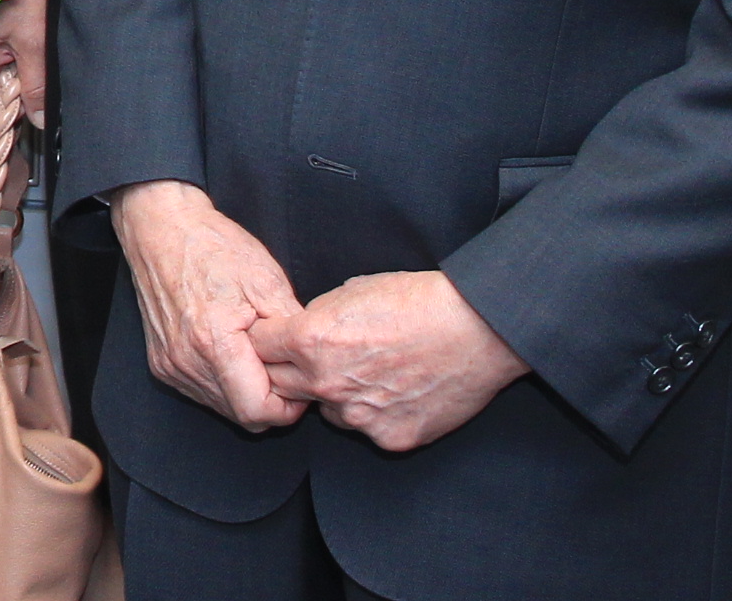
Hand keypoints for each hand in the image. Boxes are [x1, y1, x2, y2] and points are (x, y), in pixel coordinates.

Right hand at [0, 0, 49, 123]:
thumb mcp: (35, 46)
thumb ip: (36, 89)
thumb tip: (39, 117)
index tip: (24, 119)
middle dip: (13, 94)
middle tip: (36, 80)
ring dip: (19, 73)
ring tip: (36, 54)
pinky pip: (2, 55)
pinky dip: (20, 56)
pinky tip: (34, 43)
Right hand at [110, 180, 306, 431]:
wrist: (162, 228)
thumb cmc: (213, 247)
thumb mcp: (267, 282)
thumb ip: (291, 334)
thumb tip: (310, 365)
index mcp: (213, 343)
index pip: (257, 411)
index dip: (288, 408)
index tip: (300, 385)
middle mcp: (186, 361)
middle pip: (242, 416)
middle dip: (270, 403)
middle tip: (285, 371)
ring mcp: (170, 365)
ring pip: (222, 408)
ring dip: (246, 394)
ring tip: (259, 358)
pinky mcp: (162, 363)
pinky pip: (202, 393)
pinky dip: (225, 385)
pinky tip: (234, 355)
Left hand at [252, 270, 525, 450]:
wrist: (474, 329)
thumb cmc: (414, 301)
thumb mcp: (349, 292)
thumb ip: (314, 321)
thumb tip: (296, 335)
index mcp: (309, 340)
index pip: (257, 348)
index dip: (264, 342)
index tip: (271, 342)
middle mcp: (326, 382)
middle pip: (280, 385)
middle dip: (287, 373)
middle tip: (313, 361)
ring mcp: (358, 415)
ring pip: (325, 411)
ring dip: (334, 397)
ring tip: (369, 372)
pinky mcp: (389, 438)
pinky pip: (365, 428)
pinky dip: (374, 414)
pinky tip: (396, 391)